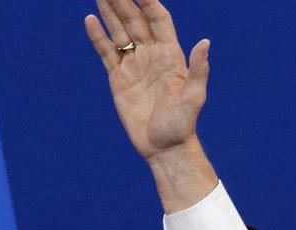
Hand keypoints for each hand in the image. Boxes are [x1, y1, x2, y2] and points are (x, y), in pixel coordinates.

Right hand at [85, 0, 208, 161]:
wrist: (165, 148)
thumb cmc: (183, 125)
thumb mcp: (194, 98)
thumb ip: (199, 70)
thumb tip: (206, 42)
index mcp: (171, 55)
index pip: (158, 19)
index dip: (149, 2)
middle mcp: (152, 55)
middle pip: (135, 20)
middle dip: (123, 1)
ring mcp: (134, 65)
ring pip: (119, 31)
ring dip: (110, 11)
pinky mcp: (118, 78)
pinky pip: (107, 52)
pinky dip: (98, 36)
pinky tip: (90, 19)